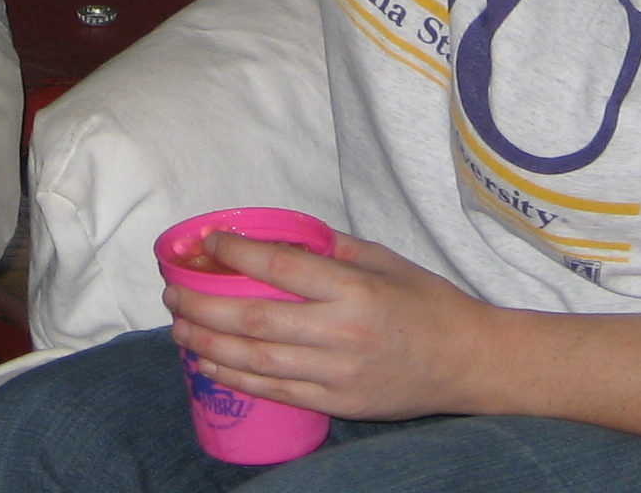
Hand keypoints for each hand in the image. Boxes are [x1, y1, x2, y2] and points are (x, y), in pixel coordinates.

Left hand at [164, 231, 504, 422]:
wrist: (467, 363)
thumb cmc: (426, 302)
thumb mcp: (383, 260)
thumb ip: (330, 248)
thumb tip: (278, 237)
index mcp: (354, 289)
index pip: (281, 269)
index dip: (237, 255)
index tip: (210, 242)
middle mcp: (342, 333)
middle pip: (254, 321)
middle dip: (203, 305)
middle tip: (172, 290)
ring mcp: (337, 374)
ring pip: (256, 361)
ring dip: (208, 344)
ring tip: (178, 327)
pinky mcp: (337, 403)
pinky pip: (275, 391)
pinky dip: (235, 378)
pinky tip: (208, 363)